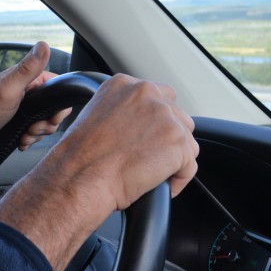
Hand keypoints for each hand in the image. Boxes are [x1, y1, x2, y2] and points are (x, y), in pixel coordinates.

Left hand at [0, 42, 68, 190]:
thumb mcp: (8, 88)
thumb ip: (27, 68)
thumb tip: (43, 45)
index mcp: (25, 79)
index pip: (56, 87)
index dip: (58, 105)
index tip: (51, 117)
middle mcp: (23, 90)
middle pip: (51, 108)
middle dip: (47, 123)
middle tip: (34, 128)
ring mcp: (18, 106)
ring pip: (42, 121)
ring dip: (38, 133)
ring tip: (25, 136)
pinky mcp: (13, 121)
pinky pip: (31, 130)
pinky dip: (29, 138)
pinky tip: (21, 141)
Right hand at [0, 73, 197, 270]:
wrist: (81, 175)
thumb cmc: (80, 155)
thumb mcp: (94, 115)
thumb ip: (121, 109)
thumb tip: (137, 123)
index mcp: (124, 84)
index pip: (158, 94)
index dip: (155, 120)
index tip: (148, 136)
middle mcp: (146, 94)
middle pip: (176, 115)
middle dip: (168, 137)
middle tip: (151, 156)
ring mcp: (165, 116)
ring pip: (186, 139)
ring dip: (174, 157)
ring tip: (153, 172)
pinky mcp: (178, 142)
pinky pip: (189, 165)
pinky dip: (178, 179)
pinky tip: (159, 185)